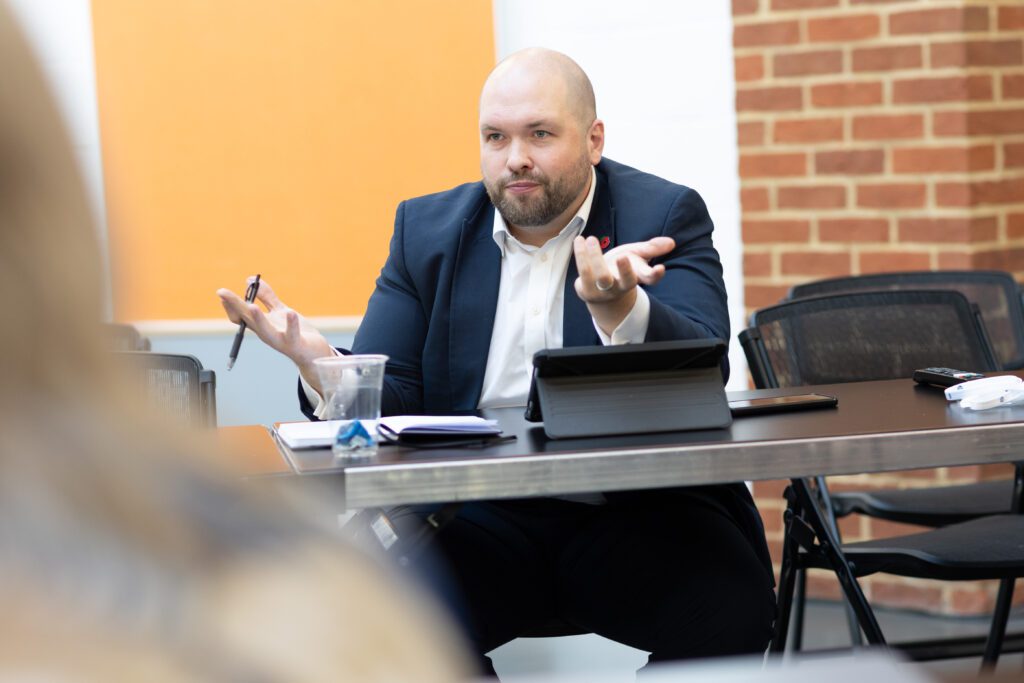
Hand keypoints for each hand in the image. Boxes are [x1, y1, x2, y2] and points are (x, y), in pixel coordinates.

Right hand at [217, 277, 334, 390]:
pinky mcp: (295, 343)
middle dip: (235, 305)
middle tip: (222, 292)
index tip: (222, 293)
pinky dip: (291, 323)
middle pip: (247, 318)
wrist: (314, 354)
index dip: (230, 304)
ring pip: (265, 329)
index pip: (240, 316)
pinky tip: (290, 312)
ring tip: (252, 306)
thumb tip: (250, 279)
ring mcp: (279, 339)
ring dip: (258, 318)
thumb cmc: (295, 332)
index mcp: (261, 325)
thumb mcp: (279, 311)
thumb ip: (266, 296)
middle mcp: (266, 333)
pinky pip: (292, 333)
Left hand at [572, 235, 675, 334]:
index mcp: (636, 277)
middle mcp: (621, 286)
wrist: (598, 287)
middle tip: (622, 256)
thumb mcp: (636, 255)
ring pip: (601, 277)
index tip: (660, 268)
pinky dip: (580, 255)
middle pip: (626, 282)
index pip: (649, 279)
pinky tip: (579, 240)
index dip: (655, 275)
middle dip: (625, 270)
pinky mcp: (587, 290)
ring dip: (596, 257)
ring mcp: (604, 291)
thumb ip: (652, 248)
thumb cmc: (620, 266)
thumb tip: (671, 242)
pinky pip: (583, 272)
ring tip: (591, 239)